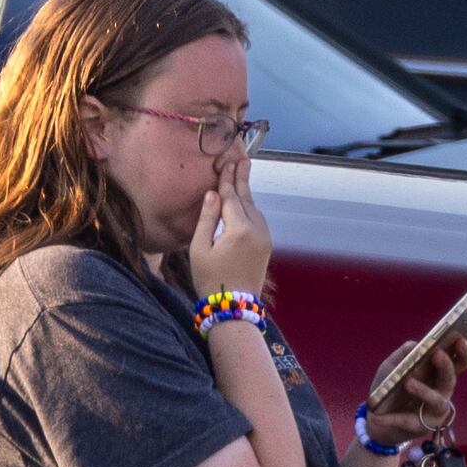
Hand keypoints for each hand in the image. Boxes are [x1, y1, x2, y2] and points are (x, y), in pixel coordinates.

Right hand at [188, 146, 271, 299]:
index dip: (226, 180)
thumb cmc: (210, 280)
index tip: (226, 163)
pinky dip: (250, 208)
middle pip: (246, 198)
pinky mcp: (266, 245)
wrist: (233, 307)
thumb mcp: (200, 248)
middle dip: (242, 179)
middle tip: (242, 159)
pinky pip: (258, 220)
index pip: (230, 198)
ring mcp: (264, 237)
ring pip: (255, 209)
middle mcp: (256, 230)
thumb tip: (213, 194)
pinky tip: (245, 202)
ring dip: (246, 193)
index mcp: (238, 229)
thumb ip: (207, 218)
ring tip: (241, 176)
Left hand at [367, 332, 466, 449]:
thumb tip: (417, 345)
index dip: (464, 352)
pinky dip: (393, 418)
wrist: (377, 417)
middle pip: (451, 379)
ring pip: (437, 401)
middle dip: (446, 366)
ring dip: (424, 391)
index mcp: (438, 374)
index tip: (460, 340)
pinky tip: (378, 416)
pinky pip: (409, 421)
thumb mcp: (392, 366)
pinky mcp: (421, 427)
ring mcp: (434, 411)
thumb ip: (404, 354)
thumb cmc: (391, 387)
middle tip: (437, 354)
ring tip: (408, 382)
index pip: (459, 362)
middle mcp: (441, 391)